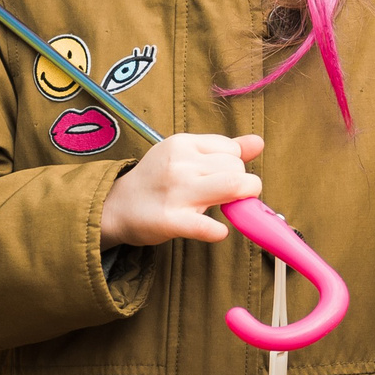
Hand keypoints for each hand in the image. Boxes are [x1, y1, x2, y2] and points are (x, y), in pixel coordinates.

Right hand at [99, 132, 263, 245]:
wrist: (115, 207)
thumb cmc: (157, 180)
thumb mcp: (183, 155)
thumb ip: (222, 148)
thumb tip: (258, 142)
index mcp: (183, 143)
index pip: (232, 150)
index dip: (236, 166)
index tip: (222, 179)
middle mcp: (180, 164)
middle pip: (237, 169)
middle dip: (242, 185)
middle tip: (226, 197)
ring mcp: (175, 192)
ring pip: (234, 187)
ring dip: (241, 202)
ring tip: (228, 209)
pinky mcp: (171, 221)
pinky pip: (210, 227)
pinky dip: (219, 231)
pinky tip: (215, 230)